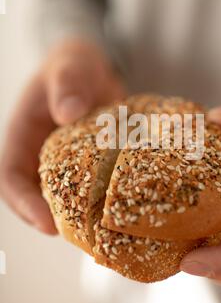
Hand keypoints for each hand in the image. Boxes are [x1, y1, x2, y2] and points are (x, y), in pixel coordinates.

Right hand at [0, 39, 124, 233]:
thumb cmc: (73, 64)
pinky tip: (126, 209)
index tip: (47, 224)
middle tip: (85, 239)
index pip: (11, 178)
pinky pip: (93, 188)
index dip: (24, 204)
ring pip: (67, 199)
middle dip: (57, 220)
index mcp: (23, 137)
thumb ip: (67, 83)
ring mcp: (66, 163)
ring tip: (106, 233)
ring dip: (82, 217)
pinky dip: (105, 201)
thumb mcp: (69, 65)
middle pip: (38, 198)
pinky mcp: (89, 165)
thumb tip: (68, 113)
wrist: (92, 68)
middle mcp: (41, 156)